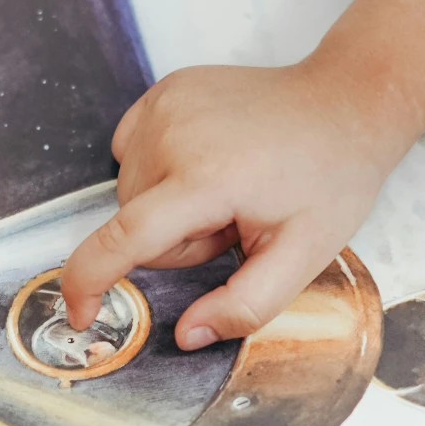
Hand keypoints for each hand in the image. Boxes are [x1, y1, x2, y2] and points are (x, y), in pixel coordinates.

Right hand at [61, 0, 424, 347]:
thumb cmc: (329, 178)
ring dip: (170, 206)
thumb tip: (186, 336)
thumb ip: (245, 306)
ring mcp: (167, 103)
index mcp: (210, 178)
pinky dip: (161, 170)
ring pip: (131, 190)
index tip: (80, 314)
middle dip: (177, 239)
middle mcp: (176, 133)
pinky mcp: (164, 89)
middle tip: (234, 221)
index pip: (125, 238)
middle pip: (135, 223)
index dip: (90, 283)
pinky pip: (132, 152)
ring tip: (227, 189)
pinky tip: (206, 162)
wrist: (344, 103)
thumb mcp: (303, 257)